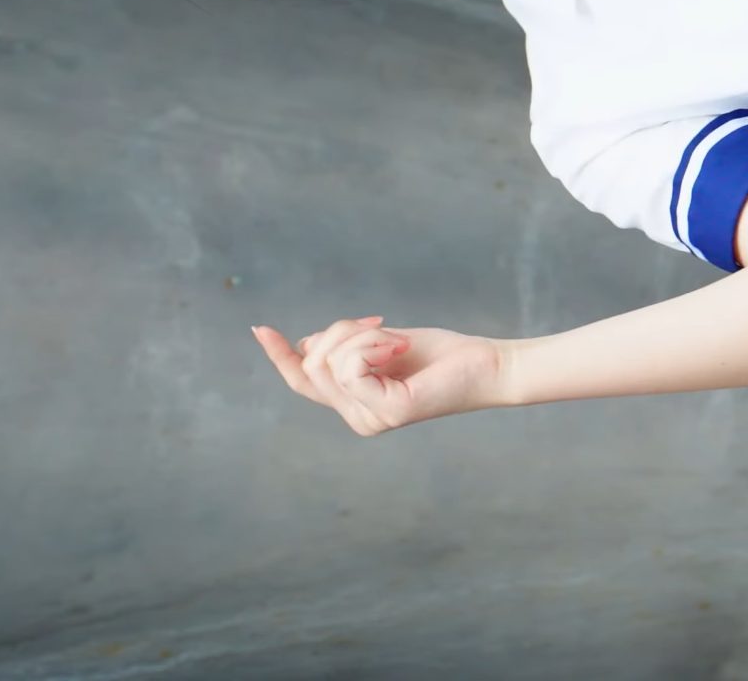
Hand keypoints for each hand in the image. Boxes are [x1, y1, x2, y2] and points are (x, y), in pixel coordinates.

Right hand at [249, 316, 505, 436]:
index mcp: (354, 402)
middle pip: (313, 363)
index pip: (303, 381)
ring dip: (363, 335)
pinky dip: (372, 345)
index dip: (280, 355)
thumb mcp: (383, 343)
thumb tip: (307, 344)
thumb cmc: (442, 355)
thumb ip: (346, 348)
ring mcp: (370, 420)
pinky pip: (351, 367)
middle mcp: (357, 418)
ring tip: (399, 341)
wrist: (487, 365)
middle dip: (341, 331)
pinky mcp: (386, 413)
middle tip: (384, 325)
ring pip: (330, 361)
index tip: (260, 328)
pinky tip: (400, 347)